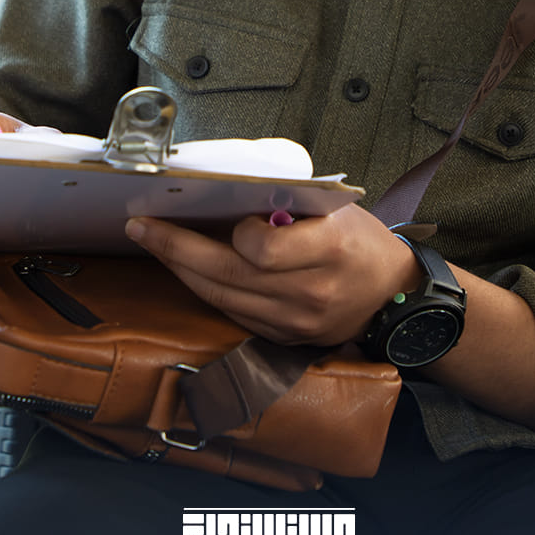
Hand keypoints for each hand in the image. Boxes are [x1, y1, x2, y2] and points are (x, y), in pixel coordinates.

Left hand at [125, 204, 419, 347]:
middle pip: (229, 275)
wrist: (393, 295)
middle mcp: (310, 294)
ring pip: (222, 297)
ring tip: (152, 242)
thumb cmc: (362, 241)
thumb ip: (286, 205)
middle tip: (141, 227)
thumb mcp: (335, 210)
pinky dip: (205, 288)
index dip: (237, 234)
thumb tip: (226, 195)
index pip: (263, 250)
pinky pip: (232, 313)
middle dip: (176, 249)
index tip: (230, 218)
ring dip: (181, 269)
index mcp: (329, 252)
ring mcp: (295, 322)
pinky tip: (185, 267)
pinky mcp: (284, 338)